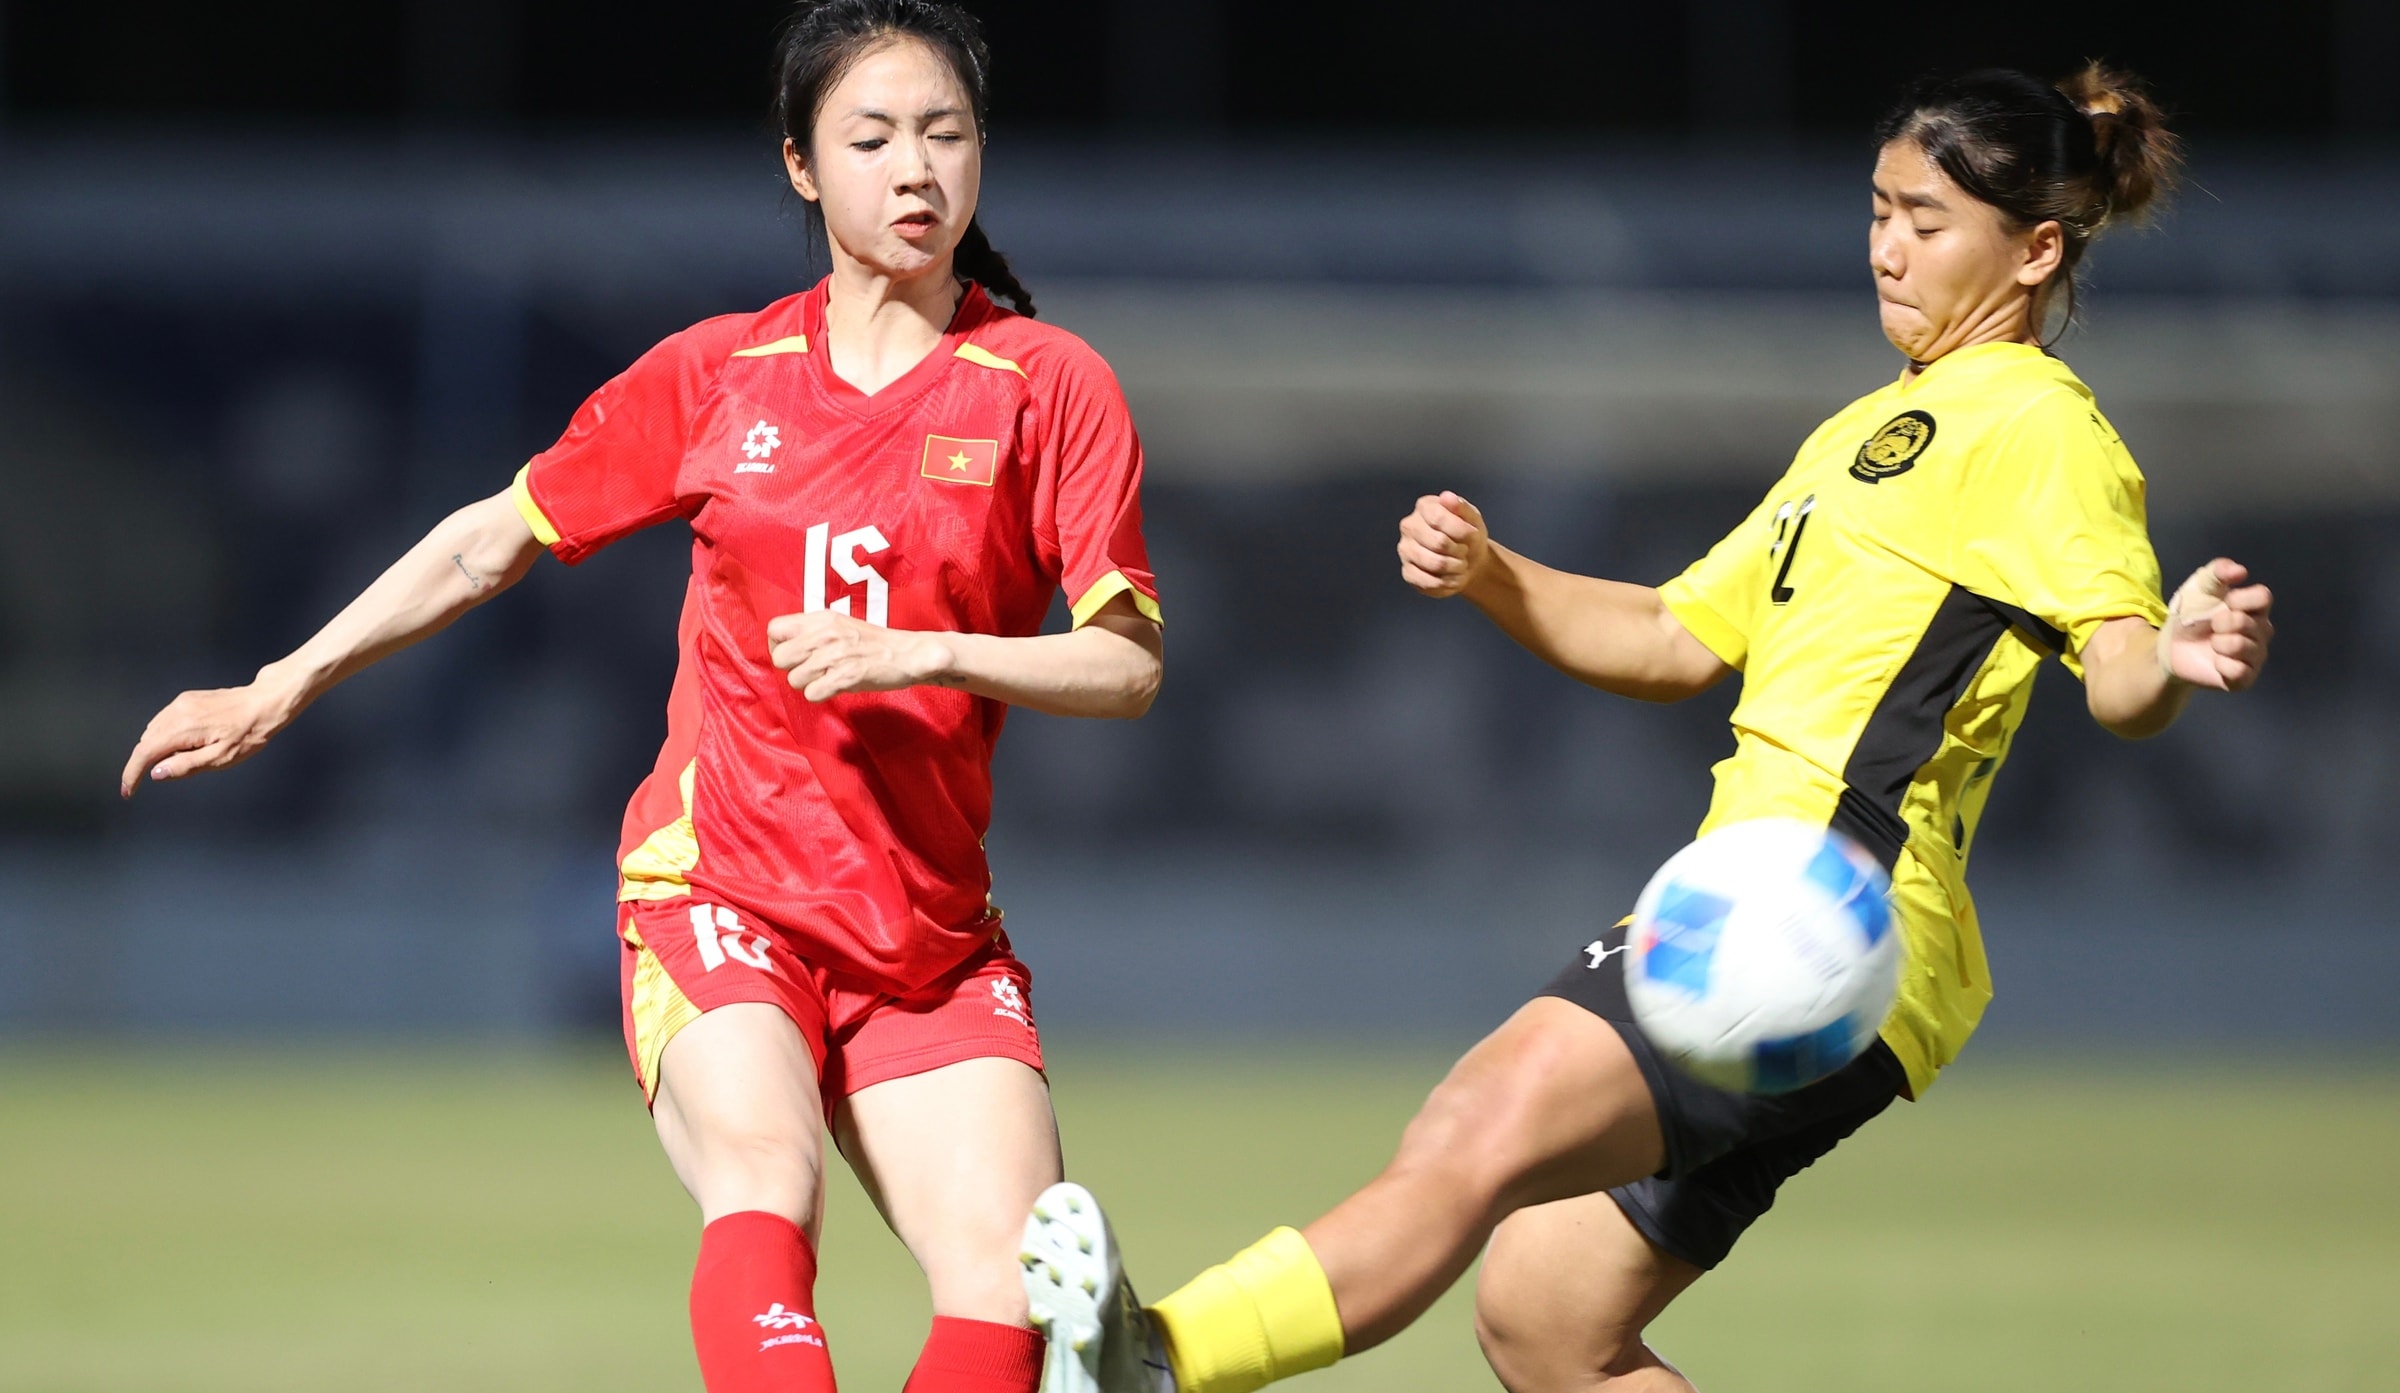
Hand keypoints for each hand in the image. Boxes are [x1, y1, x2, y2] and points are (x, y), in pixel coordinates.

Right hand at [120, 677, 300, 796]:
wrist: (264, 703)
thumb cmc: (249, 733)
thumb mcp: (221, 758)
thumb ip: (186, 766)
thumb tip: (156, 773)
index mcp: (183, 729)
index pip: (144, 753)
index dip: (131, 774)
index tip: (128, 791)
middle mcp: (176, 712)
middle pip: (146, 742)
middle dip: (145, 763)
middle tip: (162, 777)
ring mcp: (180, 703)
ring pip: (153, 731)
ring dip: (155, 749)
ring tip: (184, 758)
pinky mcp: (186, 698)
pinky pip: (164, 720)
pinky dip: (164, 735)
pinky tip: (184, 743)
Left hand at [767, 610, 954, 701]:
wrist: (909, 654)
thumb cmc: (871, 644)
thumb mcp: (838, 625)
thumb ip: (810, 632)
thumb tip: (780, 647)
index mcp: (821, 618)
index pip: (774, 629)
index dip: (778, 647)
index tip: (795, 656)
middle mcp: (826, 633)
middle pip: (780, 657)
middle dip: (791, 669)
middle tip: (811, 671)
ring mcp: (837, 654)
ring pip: (795, 679)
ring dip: (809, 684)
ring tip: (829, 678)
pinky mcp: (848, 675)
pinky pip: (813, 693)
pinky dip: (822, 695)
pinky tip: (836, 687)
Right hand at [1397, 491, 1490, 598]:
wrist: (1470, 561)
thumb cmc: (1469, 536)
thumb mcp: (1473, 518)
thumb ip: (1461, 507)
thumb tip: (1446, 497)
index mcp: (1424, 507)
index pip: (1439, 518)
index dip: (1461, 531)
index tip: (1474, 534)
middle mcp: (1409, 526)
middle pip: (1438, 543)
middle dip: (1460, 551)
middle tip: (1464, 551)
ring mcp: (1405, 550)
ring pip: (1435, 564)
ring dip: (1457, 568)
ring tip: (1461, 564)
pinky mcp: (1408, 573)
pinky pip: (1430, 582)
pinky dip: (1449, 583)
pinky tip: (1453, 577)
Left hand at [2156, 558, 2272, 690]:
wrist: (2170, 646)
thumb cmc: (2191, 613)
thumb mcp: (2199, 586)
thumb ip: (2218, 571)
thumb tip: (2240, 571)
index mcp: (2255, 607)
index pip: (2264, 597)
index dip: (2240, 599)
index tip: (2223, 602)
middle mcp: (2261, 631)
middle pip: (2252, 623)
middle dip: (2223, 622)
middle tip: (2212, 625)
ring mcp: (2255, 655)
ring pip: (2246, 648)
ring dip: (2221, 643)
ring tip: (2212, 643)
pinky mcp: (2244, 678)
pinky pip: (2240, 672)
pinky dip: (2222, 665)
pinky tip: (2215, 661)